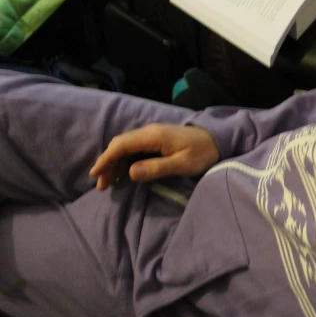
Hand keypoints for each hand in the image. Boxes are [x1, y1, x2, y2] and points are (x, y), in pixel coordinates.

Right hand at [89, 124, 219, 190]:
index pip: (122, 145)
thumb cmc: (203, 153)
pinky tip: (123, 172)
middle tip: (101, 185)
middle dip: (107, 163)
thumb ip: (156, 168)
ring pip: (126, 146)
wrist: (218, 139)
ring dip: (115, 162)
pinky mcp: (157, 139)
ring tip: (109, 182)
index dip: (106, 159)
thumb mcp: (182, 164)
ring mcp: (153, 134)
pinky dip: (124, 159)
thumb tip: (130, 172)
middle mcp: (150, 131)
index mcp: (154, 136)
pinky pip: (134, 147)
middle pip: (120, 145)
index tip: (96, 175)